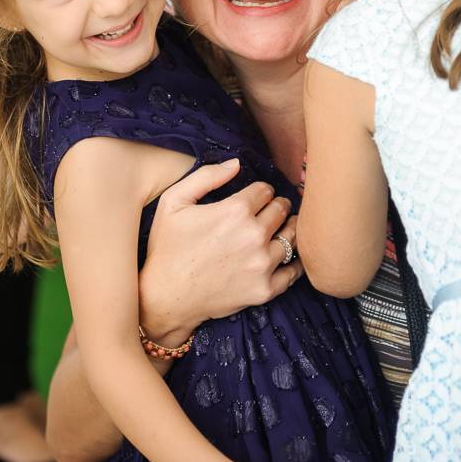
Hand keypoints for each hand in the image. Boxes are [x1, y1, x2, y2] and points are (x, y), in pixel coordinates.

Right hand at [137, 160, 301, 346]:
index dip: (260, 191)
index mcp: (235, 210)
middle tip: (271, 211)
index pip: (265, 190)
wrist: (165, 297)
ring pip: (293, 237)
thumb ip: (206, 176)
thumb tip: (236, 163)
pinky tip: (289, 257)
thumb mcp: (173, 201)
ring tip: (281, 230)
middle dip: (277, 206)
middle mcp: (254, 235)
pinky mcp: (265, 289)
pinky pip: (294, 272)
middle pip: (282, 210)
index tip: (256, 197)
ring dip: (288, 229)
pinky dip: (295, 262)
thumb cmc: (167, 247)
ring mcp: (262, 264)